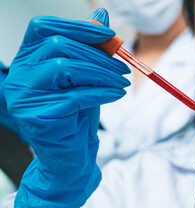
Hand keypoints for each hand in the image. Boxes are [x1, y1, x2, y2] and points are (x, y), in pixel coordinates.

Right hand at [3, 8, 129, 207]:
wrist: (71, 155)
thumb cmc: (77, 114)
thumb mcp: (87, 75)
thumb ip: (90, 47)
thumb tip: (102, 15)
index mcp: (27, 58)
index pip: (43, 27)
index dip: (77, 26)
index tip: (109, 35)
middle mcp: (19, 74)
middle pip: (58, 45)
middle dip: (98, 55)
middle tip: (124, 67)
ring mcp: (23, 95)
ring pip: (65, 68)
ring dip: (102, 73)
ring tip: (122, 83)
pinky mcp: (36, 115)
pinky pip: (75, 95)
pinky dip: (102, 92)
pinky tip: (117, 95)